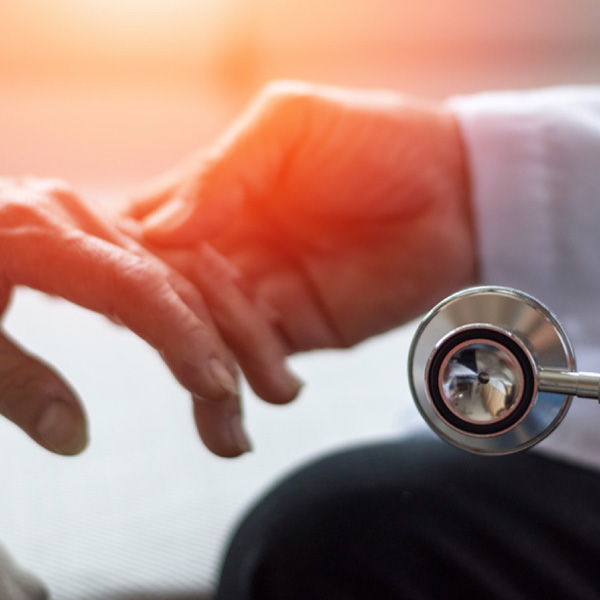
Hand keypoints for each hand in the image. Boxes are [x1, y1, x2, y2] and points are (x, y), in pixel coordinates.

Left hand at [0, 177, 250, 457]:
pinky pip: (174, 266)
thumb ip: (12, 383)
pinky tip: (234, 342)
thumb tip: (75, 437)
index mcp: (37, 232)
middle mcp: (81, 216)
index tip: (219, 392)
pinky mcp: (103, 234)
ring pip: (190, 271)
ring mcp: (96, 220)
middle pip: (179, 279)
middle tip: (253, 420)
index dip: (183, 338)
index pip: (136, 286)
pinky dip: (210, 307)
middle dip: (226, 350)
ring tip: (273, 384)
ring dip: (236, 329)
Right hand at [127, 81, 477, 395]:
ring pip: (213, 339)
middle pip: (174, 297)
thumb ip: (224, 170)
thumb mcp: (290, 126)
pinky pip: (265, 361)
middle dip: (171, 325)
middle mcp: (231, 248)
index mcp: (216, 196)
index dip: (132, 263)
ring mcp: (264, 293)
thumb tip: (161, 231)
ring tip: (221, 398)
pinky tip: (280, 389)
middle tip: (178, 344)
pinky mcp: (302, 329)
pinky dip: (260, 381)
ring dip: (209, 370)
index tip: (127, 286)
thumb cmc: (377, 142)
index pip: (149, 235)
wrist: (458, 193)